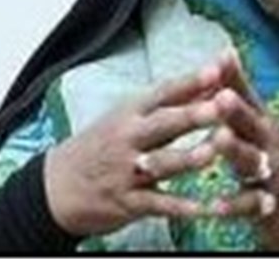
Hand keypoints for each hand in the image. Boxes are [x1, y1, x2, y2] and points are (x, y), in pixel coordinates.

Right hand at [44, 65, 225, 236]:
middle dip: (192, 114)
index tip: (216, 69)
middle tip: (221, 104)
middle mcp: (129, 138)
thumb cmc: (102, 144)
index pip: (164, 92)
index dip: (190, 81)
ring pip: (163, 163)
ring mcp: (127, 170)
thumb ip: (170, 103)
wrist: (57, 185)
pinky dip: (182, 207)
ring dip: (189, 158)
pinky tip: (206, 208)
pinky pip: (159, 204)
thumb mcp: (126, 116)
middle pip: (164, 124)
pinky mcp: (128, 202)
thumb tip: (211, 80)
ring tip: (214, 153)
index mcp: (131, 112)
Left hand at [209, 51, 278, 250]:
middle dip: (237, 110)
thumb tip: (224, 52)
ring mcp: (271, 173)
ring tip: (219, 139)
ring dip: (236, 150)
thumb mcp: (265, 120)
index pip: (248, 94)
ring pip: (253, 160)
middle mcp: (269, 142)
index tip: (220, 58)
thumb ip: (241, 90)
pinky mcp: (269, 207)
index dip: (234, 77)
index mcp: (264, 121)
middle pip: (253, 123)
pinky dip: (234, 206)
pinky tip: (214, 206)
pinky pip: (251, 206)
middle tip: (220, 96)